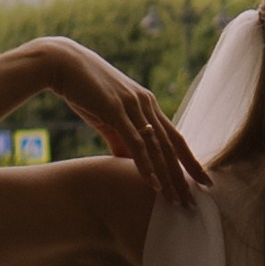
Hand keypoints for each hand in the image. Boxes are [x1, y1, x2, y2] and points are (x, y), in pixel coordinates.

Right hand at [38, 40, 209, 199]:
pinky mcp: (116, 110)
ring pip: (157, 147)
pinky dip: (146, 165)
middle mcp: (147, 104)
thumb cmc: (84, 91)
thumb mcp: (108, 118)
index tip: (203, 181)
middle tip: (193, 202)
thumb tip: (128, 163)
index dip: (190, 161)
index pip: (175, 137)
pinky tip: (154, 184)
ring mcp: (133, 106)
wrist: (62, 63)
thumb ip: (120, 140)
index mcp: (148, 105)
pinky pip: (136, 142)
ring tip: (177, 200)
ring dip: (169, 176)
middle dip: (185, 175)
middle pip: (172, 145)